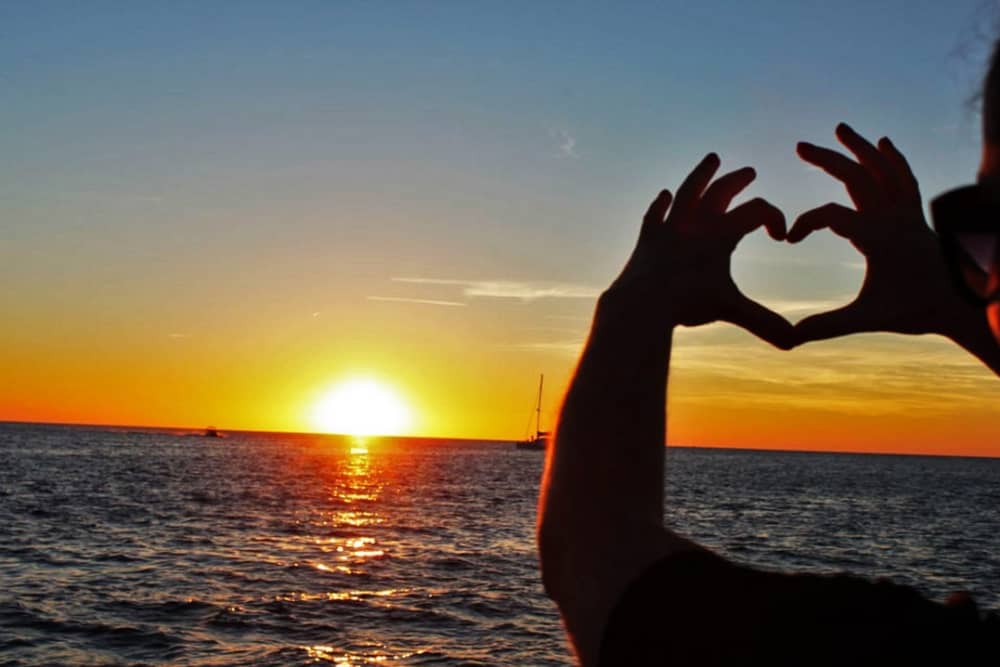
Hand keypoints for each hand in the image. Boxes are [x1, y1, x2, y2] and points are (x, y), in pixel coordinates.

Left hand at [605, 153, 793, 348]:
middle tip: (749, 172)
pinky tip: (665, 195)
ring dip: (701, 175)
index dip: (775, 217)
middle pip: (721, 190)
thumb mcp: (730, 310)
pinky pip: (656, 214)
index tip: (781, 237)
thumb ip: (764, 323)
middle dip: (738, 180)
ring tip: (711, 160)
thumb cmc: (686, 303)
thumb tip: (795, 344)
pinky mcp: (648, 238)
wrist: (640, 302)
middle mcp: (695, 222)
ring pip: (688, 191)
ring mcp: (669, 227)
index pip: (757, 210)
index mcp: (720, 232)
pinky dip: (662, 204)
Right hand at [791, 123, 974, 342]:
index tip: (788, 239)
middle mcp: (894, 217)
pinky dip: (893, 159)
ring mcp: (908, 213)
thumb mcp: (866, 318)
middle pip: (857, 176)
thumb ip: (827, 325)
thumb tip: (790, 337)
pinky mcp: (917, 215)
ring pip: (883, 169)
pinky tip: (883, 143)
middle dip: (827, 159)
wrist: (961, 306)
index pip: (831, 215)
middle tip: (800, 146)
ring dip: (860, 148)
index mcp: (878, 236)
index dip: (804, 222)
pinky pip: (905, 178)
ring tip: (841, 128)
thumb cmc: (914, 311)